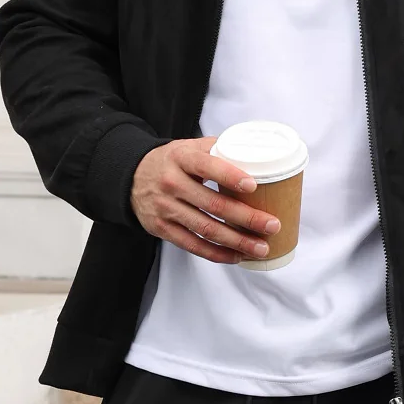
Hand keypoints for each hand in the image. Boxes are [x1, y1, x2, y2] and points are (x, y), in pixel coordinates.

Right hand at [130, 137, 279, 263]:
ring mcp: (166, 208)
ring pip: (206, 228)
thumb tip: (255, 154)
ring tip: (261, 247)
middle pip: (213, 204)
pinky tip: (237, 256)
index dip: (230, 176)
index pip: (207, 166)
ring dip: (237, 241)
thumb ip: (217, 149)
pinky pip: (193, 245)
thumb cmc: (170, 161)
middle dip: (246, 217)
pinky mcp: (163, 229)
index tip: (253, 185)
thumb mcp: (188, 147)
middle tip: (271, 224)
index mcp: (181, 158)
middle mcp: (172, 183)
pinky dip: (217, 253)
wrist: (131, 177)